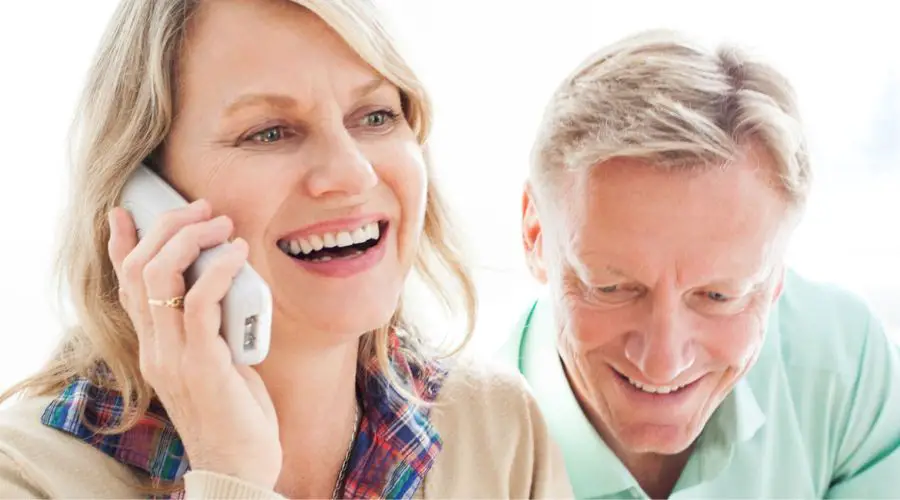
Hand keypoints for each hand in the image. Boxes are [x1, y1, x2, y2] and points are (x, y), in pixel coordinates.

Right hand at [108, 199, 280, 488]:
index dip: (122, 245)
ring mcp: (173, 357)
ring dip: (190, 240)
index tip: (127, 211)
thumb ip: (211, 326)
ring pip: (160, 279)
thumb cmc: (236, 411)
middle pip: (139, 271)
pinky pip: (200, 303)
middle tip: (203, 209)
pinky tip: (237, 254)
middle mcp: (154, 348)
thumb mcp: (218, 358)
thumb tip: (227, 283)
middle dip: (167, 229)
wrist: (240, 465)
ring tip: (221, 223)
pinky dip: (218, 270)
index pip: (126, 287)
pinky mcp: (202, 365)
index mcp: (154, 346)